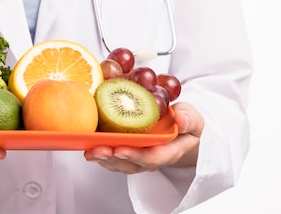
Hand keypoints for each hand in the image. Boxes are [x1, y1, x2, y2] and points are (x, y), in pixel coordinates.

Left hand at [84, 102, 202, 173]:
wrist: (180, 128)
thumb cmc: (185, 122)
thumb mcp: (193, 117)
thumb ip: (190, 119)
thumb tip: (182, 119)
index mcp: (169, 150)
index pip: (152, 158)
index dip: (136, 156)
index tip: (120, 149)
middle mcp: (150, 158)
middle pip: (130, 163)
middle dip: (113, 158)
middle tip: (98, 150)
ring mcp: (137, 157)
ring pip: (118, 163)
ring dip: (102, 157)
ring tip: (89, 150)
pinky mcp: (126, 151)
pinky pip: (112, 156)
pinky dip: (99, 151)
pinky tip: (86, 143)